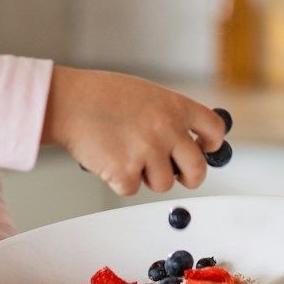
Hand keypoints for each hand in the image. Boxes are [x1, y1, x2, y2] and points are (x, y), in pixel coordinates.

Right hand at [43, 67, 226, 195]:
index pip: (214, 130)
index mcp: (175, 107)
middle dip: (189, 177)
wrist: (68, 102)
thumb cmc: (100, 95)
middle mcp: (167, 130)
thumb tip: (183, 141)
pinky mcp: (126, 172)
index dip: (212, 144)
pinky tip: (107, 158)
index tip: (204, 149)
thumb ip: (168, 115)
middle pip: (198, 169)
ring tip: (126, 156)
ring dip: (147, 177)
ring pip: (163, 184)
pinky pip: (132, 189)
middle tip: (177, 175)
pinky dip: (119, 180)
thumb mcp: (145, 94)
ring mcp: (148, 152)